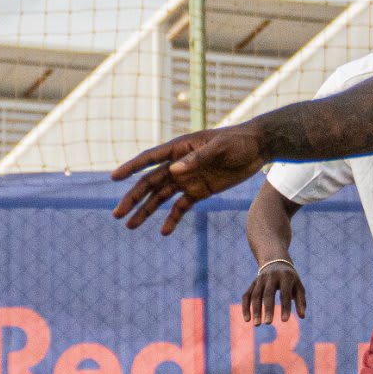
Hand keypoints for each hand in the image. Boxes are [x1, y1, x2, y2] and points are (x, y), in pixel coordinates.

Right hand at [112, 124, 270, 233]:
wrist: (257, 148)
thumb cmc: (238, 142)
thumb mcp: (220, 147)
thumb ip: (198, 158)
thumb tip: (174, 171)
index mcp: (179, 149)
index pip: (150, 159)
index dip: (131, 168)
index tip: (114, 177)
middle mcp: (178, 165)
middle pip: (149, 183)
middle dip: (133, 198)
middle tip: (117, 214)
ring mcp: (187, 179)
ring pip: (160, 197)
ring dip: (145, 211)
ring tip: (130, 226)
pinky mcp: (199, 191)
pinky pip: (181, 207)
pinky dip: (172, 219)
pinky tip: (163, 232)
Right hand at [239, 255, 306, 326]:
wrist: (276, 261)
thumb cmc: (290, 279)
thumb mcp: (298, 287)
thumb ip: (301, 301)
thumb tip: (302, 317)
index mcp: (285, 277)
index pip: (285, 294)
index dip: (285, 307)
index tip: (285, 321)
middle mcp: (271, 277)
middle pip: (268, 294)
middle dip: (268, 309)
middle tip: (268, 323)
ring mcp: (260, 280)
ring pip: (255, 295)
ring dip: (255, 310)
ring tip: (257, 325)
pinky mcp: (252, 284)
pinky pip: (247, 296)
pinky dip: (246, 307)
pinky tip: (247, 320)